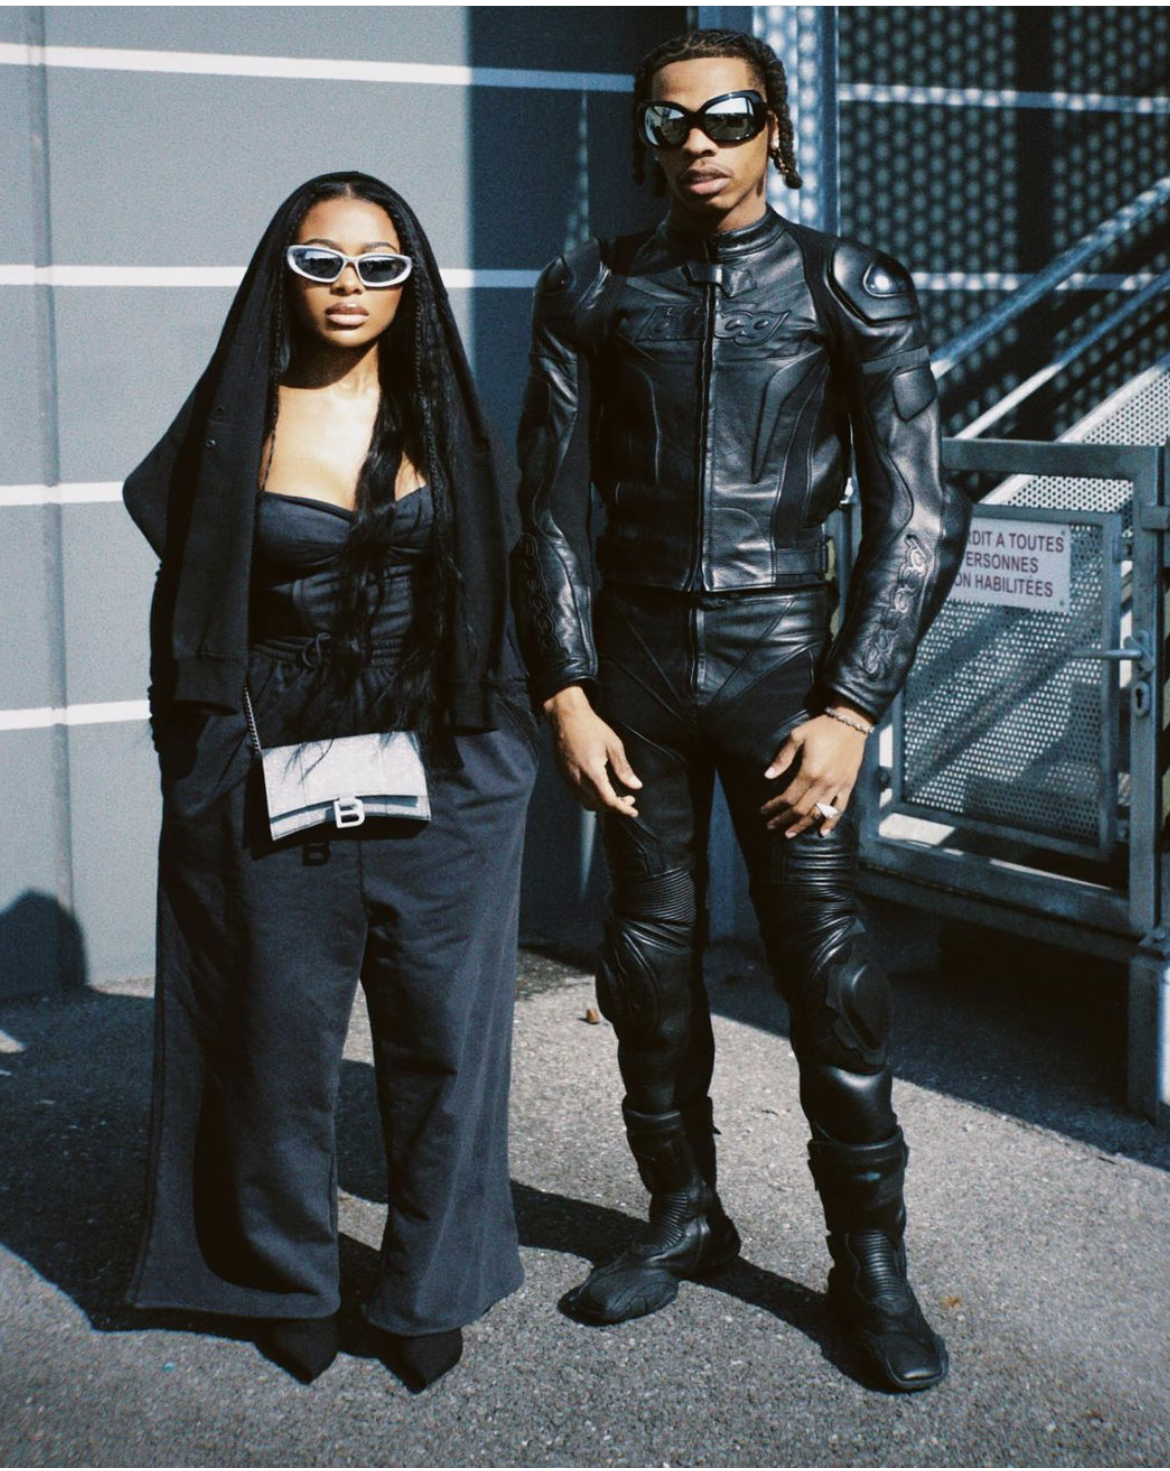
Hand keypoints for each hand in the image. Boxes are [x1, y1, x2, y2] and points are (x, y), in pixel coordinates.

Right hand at [543, 686, 642, 816]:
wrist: (566, 717)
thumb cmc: (591, 727)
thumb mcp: (613, 745)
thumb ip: (624, 768)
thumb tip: (635, 785)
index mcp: (592, 772)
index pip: (608, 801)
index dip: (622, 809)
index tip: (633, 811)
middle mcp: (578, 779)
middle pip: (597, 805)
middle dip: (614, 808)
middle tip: (628, 801)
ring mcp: (568, 779)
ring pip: (586, 803)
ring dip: (602, 805)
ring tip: (615, 797)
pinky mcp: (563, 775)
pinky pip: (577, 795)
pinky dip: (591, 798)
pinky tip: (600, 789)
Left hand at [760, 709, 869, 837]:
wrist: (851, 722)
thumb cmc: (821, 728)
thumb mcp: (797, 737)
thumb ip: (782, 758)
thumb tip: (767, 775)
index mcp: (809, 772)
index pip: (788, 797)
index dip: (774, 806)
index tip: (763, 811)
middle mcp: (824, 783)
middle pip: (801, 810)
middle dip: (784, 820)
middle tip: (770, 826)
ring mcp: (838, 786)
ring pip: (818, 813)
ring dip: (802, 826)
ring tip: (789, 833)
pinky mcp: (848, 785)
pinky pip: (840, 809)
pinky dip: (831, 822)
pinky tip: (822, 832)